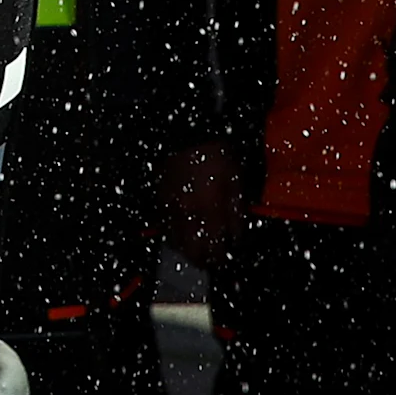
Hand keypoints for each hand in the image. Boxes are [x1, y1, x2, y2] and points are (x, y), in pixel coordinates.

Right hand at [163, 143, 241, 272]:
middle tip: (208, 261)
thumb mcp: (237, 182)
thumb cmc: (218, 156)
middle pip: (189, 251)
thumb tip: (235, 238)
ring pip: (174, 241)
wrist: (189, 133)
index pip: (213, 248)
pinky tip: (182, 231)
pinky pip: (165, 225)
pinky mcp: (159, 199)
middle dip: (200, 260)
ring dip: (185, 248)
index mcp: (209, 210)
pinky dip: (173, 233)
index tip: (223, 261)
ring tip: (195, 248)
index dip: (219, 260)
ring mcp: (169, 207)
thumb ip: (236, 214)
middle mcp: (186, 214)